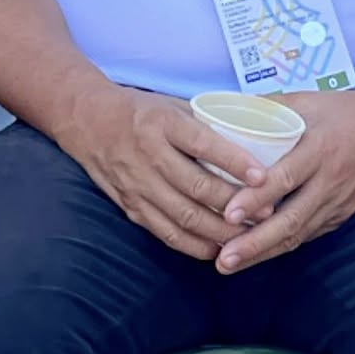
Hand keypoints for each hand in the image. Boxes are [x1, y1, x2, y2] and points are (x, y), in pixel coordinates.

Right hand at [56, 88, 266, 260]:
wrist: (87, 121)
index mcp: (164, 124)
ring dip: (220, 231)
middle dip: (236, 205)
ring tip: (249, 236)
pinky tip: (216, 248)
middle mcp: (150, 155)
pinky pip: (166, 232)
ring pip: (185, 216)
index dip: (236, 162)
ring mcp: (139, 185)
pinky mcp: (131, 206)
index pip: (205, 145)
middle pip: (198, 188)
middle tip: (267, 213)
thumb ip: (206, 122)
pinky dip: (193, 245)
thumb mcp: (172, 105)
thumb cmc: (140, 110)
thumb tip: (254, 133)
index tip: (264, 176)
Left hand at [214, 87, 354, 275]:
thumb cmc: (348, 112)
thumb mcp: (310, 100)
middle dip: (255, 243)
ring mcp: (337, 203)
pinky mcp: (341, 215)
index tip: (229, 214)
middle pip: (291, 219)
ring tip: (229, 264)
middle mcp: (329, 181)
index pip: (286, 178)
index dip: (257, 198)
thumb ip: (270, 107)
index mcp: (320, 149)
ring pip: (298, 234)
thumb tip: (225, 109)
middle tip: (223, 259)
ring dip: (263, 252)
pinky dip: (282, 247)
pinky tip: (256, 255)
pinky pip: (308, 235)